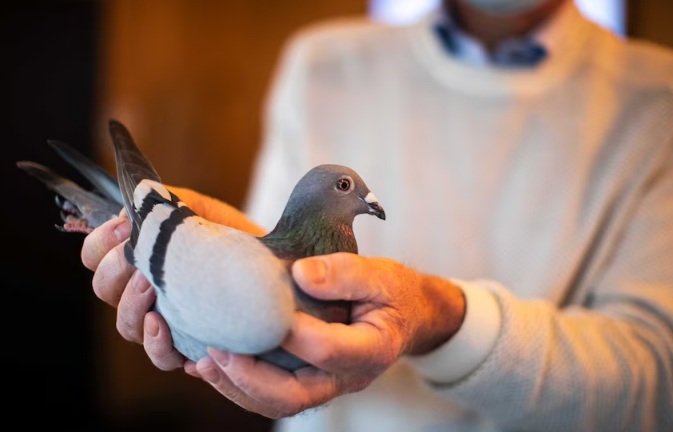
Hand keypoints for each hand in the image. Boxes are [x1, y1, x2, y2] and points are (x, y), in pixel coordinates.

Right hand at [80, 186, 263, 369]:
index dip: (100, 243)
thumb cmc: (234, 236)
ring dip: (134, 308)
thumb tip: (134, 206)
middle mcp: (145, 292)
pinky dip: (162, 347)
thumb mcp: (202, 210)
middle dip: (116, 273)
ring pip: (127, 327)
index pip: (95, 256)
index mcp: (140, 258)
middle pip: (103, 290)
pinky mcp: (190, 344)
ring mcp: (164, 320)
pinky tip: (169, 328)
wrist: (274, 263)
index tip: (124, 229)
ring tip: (155, 289)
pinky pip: (164, 358)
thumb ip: (167, 204)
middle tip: (143, 262)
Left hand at [185, 252, 465, 417]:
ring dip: (238, 387)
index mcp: (371, 349)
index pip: (327, 350)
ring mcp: (328, 384)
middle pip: (295, 396)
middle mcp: (348, 377)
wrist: (406, 316)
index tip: (260, 310)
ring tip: (204, 362)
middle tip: (217, 351)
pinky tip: (213, 365)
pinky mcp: (311, 380)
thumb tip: (299, 274)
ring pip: (279, 403)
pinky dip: (241, 385)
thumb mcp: (380, 274)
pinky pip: (274, 394)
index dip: (293, 334)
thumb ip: (345, 273)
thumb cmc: (393, 293)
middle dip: (250, 377)